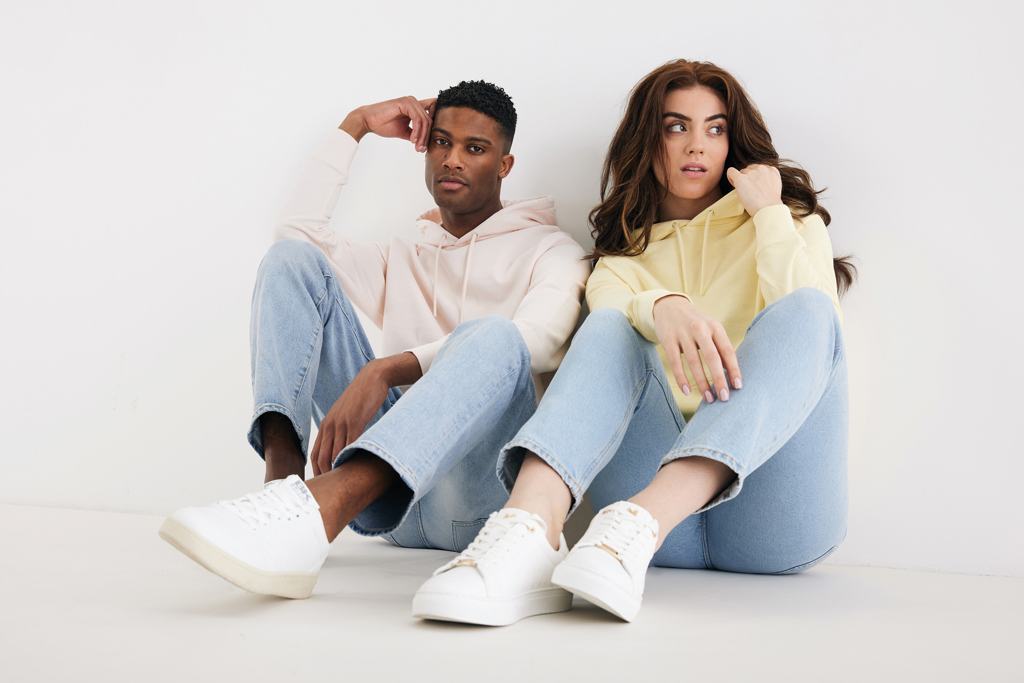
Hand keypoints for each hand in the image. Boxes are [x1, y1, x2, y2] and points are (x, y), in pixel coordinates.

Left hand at [310, 361, 391, 475]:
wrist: (372, 378)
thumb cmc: (361, 397)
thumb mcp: (346, 415)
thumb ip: (342, 430)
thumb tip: (344, 448)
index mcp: (326, 425)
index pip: (316, 454)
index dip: (316, 471)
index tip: (322, 484)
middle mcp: (330, 425)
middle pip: (322, 457)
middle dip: (325, 475)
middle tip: (332, 490)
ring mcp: (341, 423)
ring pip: (335, 453)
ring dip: (338, 470)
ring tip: (344, 485)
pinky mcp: (355, 421)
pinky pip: (350, 444)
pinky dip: (350, 457)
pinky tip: (355, 467)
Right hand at [339, 96, 437, 151]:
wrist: (368, 121)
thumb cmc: (384, 124)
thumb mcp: (404, 131)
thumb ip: (415, 134)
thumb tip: (425, 143)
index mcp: (415, 107)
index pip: (432, 114)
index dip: (435, 126)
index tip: (429, 142)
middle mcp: (414, 102)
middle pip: (430, 120)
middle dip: (427, 137)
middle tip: (421, 149)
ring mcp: (410, 101)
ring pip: (425, 120)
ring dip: (422, 136)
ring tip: (417, 147)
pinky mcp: (405, 103)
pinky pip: (417, 119)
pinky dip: (417, 131)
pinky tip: (412, 140)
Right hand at [653, 295, 741, 403]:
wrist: (670, 307)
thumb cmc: (696, 324)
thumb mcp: (711, 330)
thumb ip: (720, 348)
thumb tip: (731, 373)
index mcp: (715, 327)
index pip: (727, 350)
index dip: (733, 369)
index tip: (738, 386)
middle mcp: (700, 329)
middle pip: (712, 357)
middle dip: (719, 379)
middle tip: (724, 397)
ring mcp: (683, 333)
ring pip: (693, 362)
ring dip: (701, 382)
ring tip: (708, 398)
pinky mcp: (668, 339)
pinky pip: (676, 362)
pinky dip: (681, 378)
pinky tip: (687, 392)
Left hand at [726, 164, 782, 216]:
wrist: (768, 208)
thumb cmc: (771, 203)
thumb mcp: (776, 186)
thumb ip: (768, 179)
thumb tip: (759, 181)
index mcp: (771, 169)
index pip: (759, 168)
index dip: (755, 177)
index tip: (755, 186)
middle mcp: (761, 168)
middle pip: (750, 169)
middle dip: (748, 178)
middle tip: (749, 190)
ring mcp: (751, 172)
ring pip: (742, 171)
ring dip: (741, 179)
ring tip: (744, 191)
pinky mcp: (741, 179)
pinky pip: (731, 172)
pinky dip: (730, 177)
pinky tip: (734, 185)